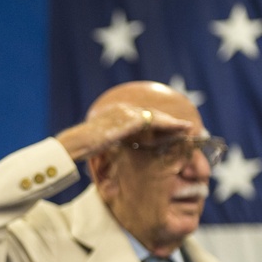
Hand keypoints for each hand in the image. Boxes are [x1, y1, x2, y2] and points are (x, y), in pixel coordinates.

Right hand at [55, 103, 191, 161]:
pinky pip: (154, 122)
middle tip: (185, 126)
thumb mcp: (100, 144)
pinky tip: (179, 128)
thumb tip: (114, 151)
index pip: (141, 118)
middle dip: (169, 121)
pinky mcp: (130, 121)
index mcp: (115, 114)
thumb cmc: (82, 147)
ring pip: (156, 117)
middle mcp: (122, 110)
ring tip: (187, 127)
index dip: (157, 124)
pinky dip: (169, 125)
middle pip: (151, 115)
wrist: (74, 144)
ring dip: (173, 122)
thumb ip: (111, 143)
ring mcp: (127, 113)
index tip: (169, 129)